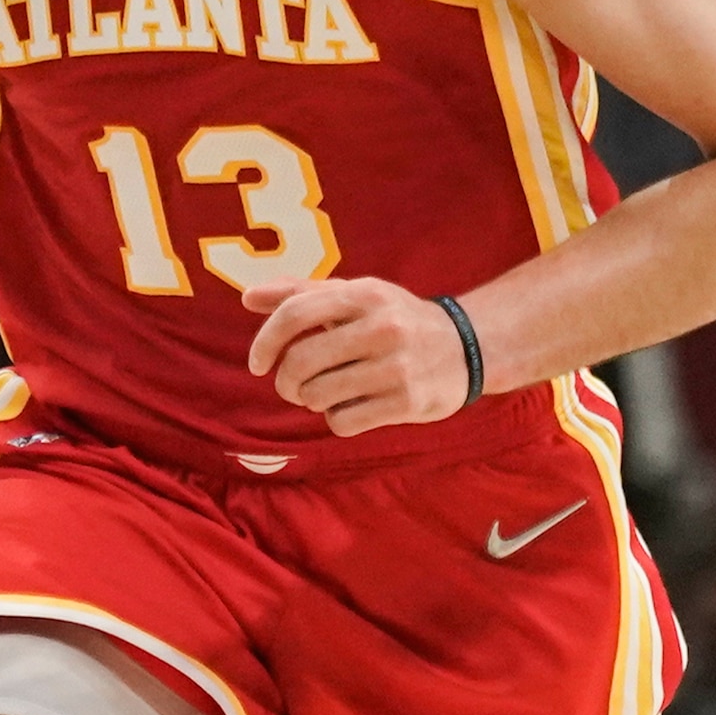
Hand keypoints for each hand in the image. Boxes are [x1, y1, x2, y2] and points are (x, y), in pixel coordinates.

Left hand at [244, 276, 469, 434]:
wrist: (467, 347)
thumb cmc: (397, 319)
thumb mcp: (357, 295)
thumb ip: (302, 293)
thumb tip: (247, 297)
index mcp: (364, 294)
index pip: (295, 314)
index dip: (265, 341)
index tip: (258, 364)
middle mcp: (381, 327)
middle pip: (301, 362)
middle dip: (286, 381)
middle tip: (292, 386)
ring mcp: (396, 366)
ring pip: (318, 395)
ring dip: (312, 400)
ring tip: (328, 392)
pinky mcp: (406, 401)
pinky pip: (342, 421)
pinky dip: (337, 418)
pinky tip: (352, 406)